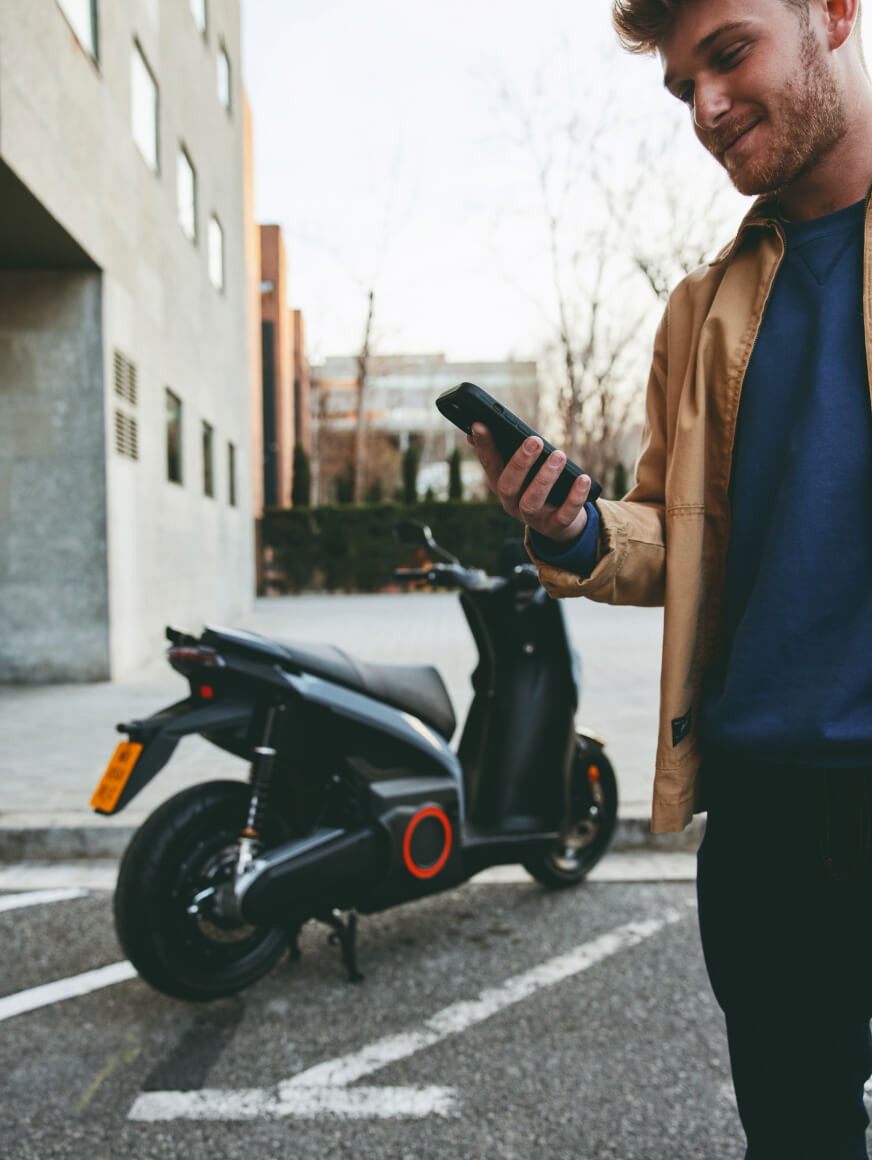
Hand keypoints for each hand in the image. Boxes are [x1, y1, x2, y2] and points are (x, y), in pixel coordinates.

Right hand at [467, 423, 590, 542]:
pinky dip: (575, 497)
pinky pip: (564, 515)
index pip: (488, 465)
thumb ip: (503, 452)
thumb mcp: (520, 471)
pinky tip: (583, 479)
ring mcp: (533, 518)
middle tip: (534, 441)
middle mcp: (512, 504)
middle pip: (507, 486)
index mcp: (501, 485)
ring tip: (559, 455)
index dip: (483, 446)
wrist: (561, 523)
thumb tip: (475, 428)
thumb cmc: (538, 486)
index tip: (480, 424)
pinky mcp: (555, 527)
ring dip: (545, 478)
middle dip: (520, 463)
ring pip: (532, 501)